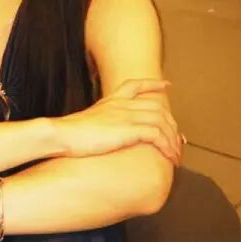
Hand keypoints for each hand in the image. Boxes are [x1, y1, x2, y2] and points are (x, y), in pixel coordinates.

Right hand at [55, 79, 183, 165]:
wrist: (62, 134)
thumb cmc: (68, 134)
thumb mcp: (84, 123)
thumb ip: (96, 125)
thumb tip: (99, 135)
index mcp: (110, 101)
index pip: (136, 85)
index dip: (153, 84)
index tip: (166, 85)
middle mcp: (122, 105)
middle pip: (157, 108)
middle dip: (172, 124)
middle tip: (179, 139)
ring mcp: (127, 116)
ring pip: (162, 122)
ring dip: (173, 140)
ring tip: (176, 155)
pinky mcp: (129, 130)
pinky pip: (158, 136)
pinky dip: (168, 147)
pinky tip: (170, 157)